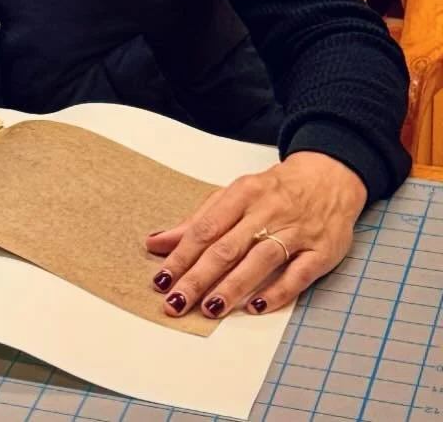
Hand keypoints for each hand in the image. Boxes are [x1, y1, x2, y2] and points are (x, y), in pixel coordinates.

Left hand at [145, 151, 366, 319]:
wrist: (329, 177)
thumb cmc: (273, 191)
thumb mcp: (233, 196)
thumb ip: (197, 221)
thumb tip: (156, 243)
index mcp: (242, 194)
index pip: (205, 228)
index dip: (182, 255)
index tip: (162, 279)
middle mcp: (267, 211)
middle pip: (227, 248)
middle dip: (199, 277)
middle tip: (176, 301)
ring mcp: (296, 232)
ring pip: (259, 261)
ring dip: (232, 287)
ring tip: (209, 309)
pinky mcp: (321, 251)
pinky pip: (298, 274)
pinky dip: (278, 291)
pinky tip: (256, 306)